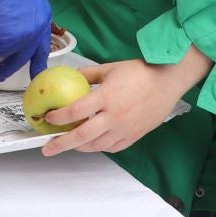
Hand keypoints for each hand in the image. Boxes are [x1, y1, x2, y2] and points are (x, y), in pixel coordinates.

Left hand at [40, 49, 210, 156]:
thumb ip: (88, 74)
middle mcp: (114, 116)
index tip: (48, 119)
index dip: (58, 118)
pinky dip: (99, 147)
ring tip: (68, 144)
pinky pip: (112, 147)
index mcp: (106, 97)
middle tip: (47, 148)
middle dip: (61, 144)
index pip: (75, 111)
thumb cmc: (141, 72)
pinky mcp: (134, 136)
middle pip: (82, 136)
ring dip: (79, 147)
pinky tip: (93, 142)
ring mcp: (125, 129)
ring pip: (96, 146)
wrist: (168, 80)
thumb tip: (72, 77)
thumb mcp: (110, 68)